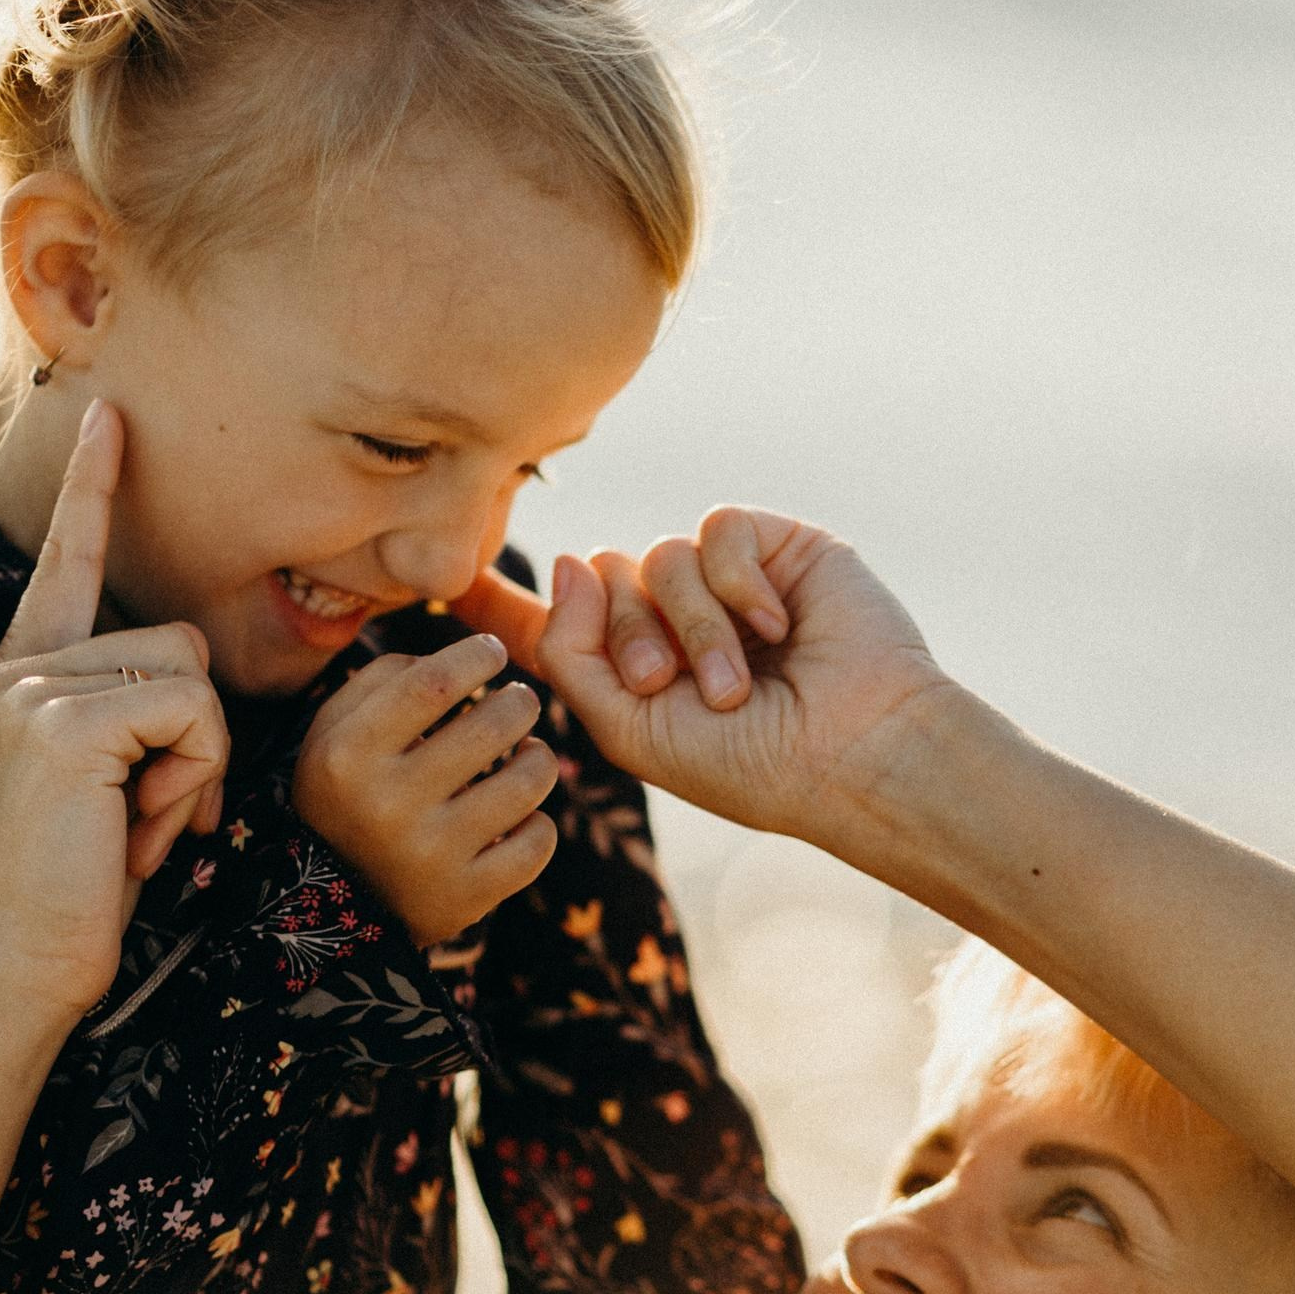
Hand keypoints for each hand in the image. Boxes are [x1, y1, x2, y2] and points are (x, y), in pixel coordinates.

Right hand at [0, 402, 231, 1032]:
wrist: (15, 969)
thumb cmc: (73, 898)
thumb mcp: (106, 789)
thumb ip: (133, 722)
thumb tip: (197, 690)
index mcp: (20, 679)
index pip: (65, 564)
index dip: (94, 489)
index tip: (113, 417)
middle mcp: (15, 671)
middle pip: (175, 641)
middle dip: (195, 739)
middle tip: (147, 818)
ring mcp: (32, 690)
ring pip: (190, 677)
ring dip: (196, 765)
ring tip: (138, 826)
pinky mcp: (64, 721)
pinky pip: (192, 712)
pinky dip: (191, 777)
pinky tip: (138, 830)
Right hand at [292, 633, 559, 944]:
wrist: (333, 905)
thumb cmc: (348, 793)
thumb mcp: (335, 730)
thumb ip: (384, 677)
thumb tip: (460, 656)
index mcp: (349, 755)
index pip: (430, 684)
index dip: (474, 657)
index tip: (493, 652)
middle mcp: (387, 805)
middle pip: (490, 726)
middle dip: (520, 703)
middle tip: (520, 702)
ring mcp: (429, 856)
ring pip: (527, 783)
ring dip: (540, 757)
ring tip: (530, 752)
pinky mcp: (465, 897)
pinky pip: (536, 844)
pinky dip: (539, 822)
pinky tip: (523, 813)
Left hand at [468, 511, 949, 850]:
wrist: (853, 752)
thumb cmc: (751, 764)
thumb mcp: (631, 728)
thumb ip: (570, 654)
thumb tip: (571, 557)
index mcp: (633, 670)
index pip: (555, 622)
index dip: (499, 603)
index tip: (441, 584)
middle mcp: (672, 618)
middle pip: (600, 579)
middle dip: (627, 635)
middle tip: (667, 685)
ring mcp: (724, 579)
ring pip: (656, 557)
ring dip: (691, 628)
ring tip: (736, 686)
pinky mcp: (773, 547)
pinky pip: (714, 530)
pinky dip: (736, 586)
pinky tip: (778, 629)